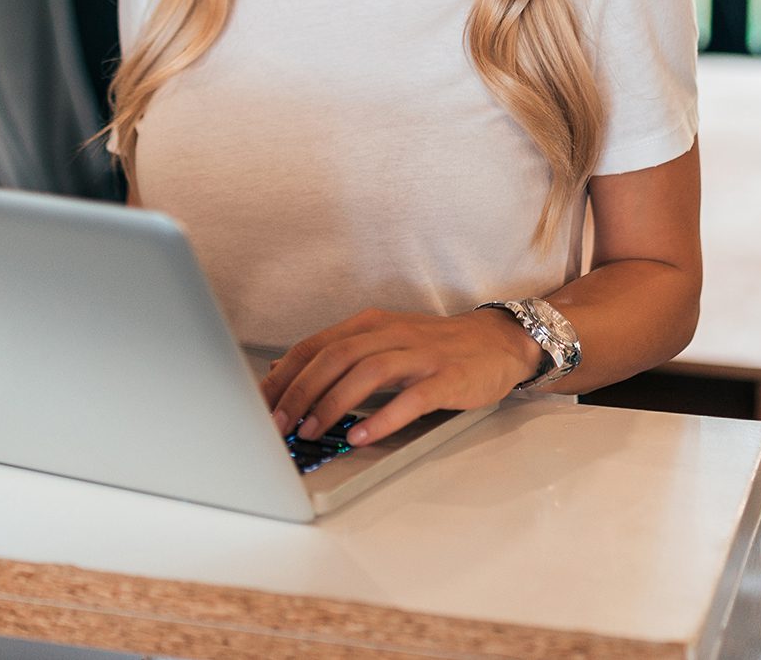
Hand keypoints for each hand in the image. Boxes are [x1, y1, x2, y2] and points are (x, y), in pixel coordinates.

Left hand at [262, 306, 543, 447]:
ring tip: (311, 431)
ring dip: (333, 403)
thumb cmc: (435, 347)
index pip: (317, 345)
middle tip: (279, 424)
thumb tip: (288, 377)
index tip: (262, 403)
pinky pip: (412, 398)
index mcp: (371, 324)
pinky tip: (361, 436)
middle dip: (301, 391)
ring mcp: (421, 355)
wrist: (498, 341)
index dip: (286, 375)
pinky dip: (383, 418)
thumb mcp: (384, 341)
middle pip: (336, 356)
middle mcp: (392, 334)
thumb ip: (341, 356)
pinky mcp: (447, 378)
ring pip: (368, 372)